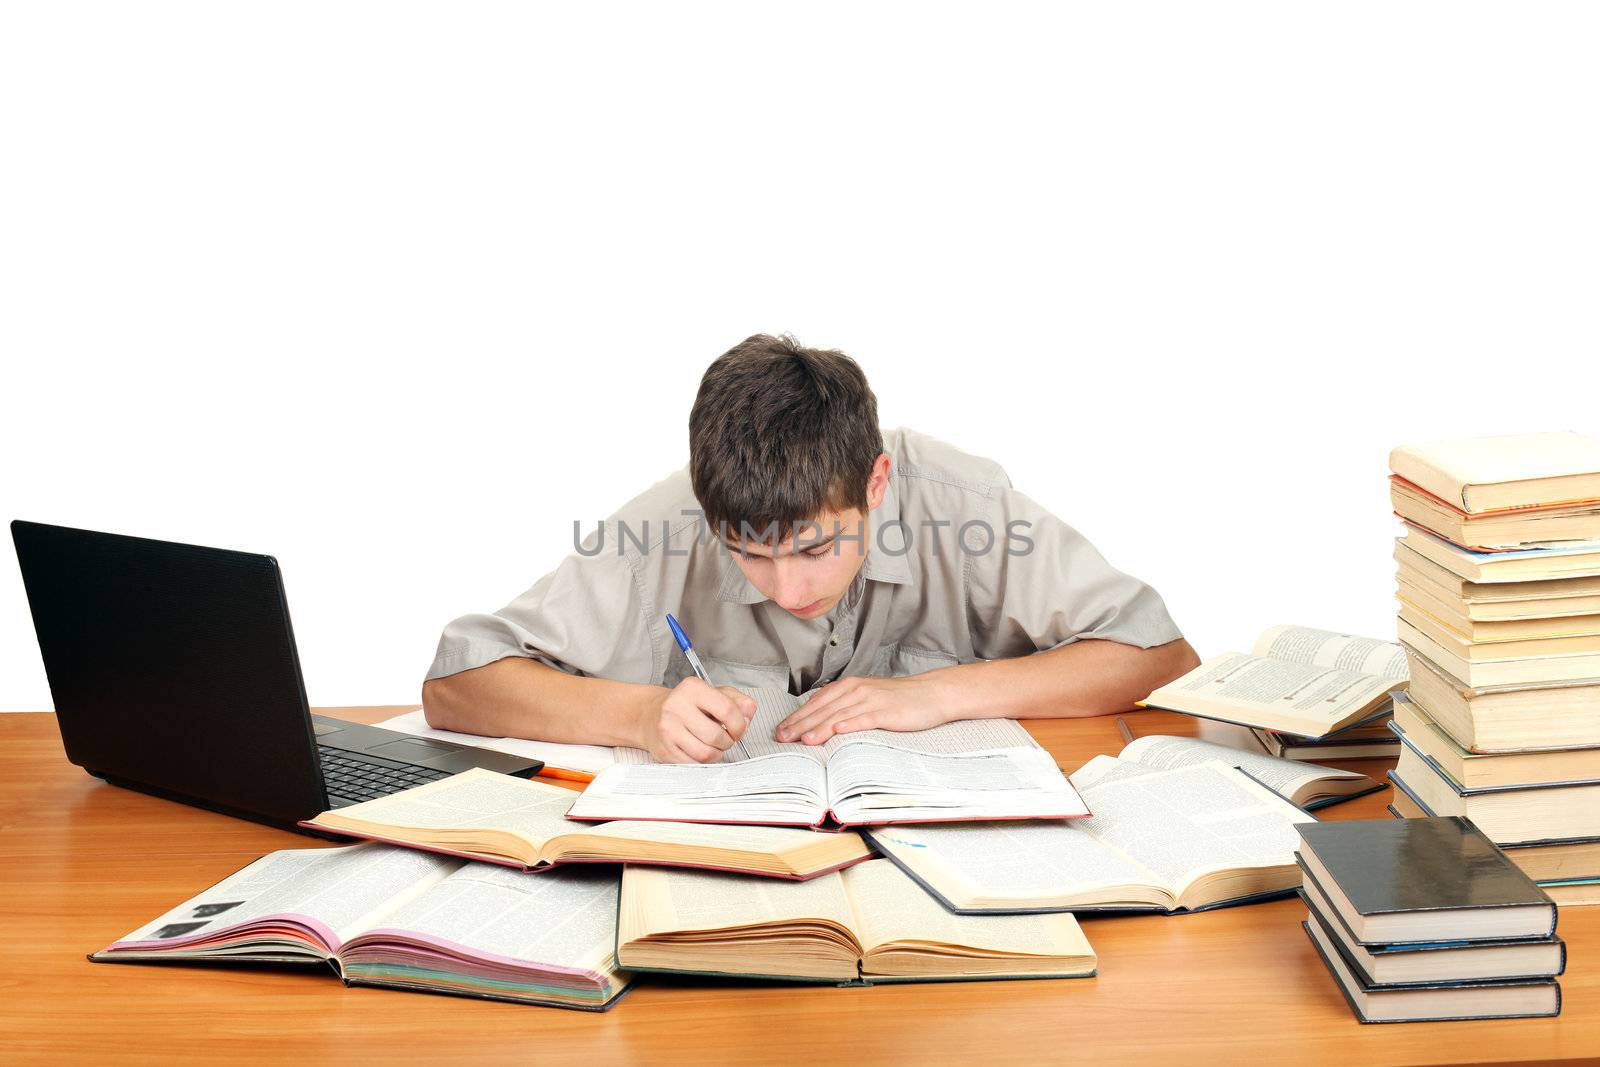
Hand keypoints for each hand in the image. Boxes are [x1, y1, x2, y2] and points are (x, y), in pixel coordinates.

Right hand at [642, 678, 755, 763]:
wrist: (651, 715)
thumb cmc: (688, 705)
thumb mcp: (715, 694)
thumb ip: (738, 701)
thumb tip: (749, 715)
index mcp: (693, 688)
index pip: (727, 710)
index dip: (739, 725)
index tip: (739, 730)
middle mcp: (676, 706)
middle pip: (716, 736)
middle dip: (728, 742)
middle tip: (725, 739)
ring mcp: (667, 729)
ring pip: (705, 754)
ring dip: (717, 754)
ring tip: (714, 746)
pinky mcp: (663, 749)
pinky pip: (693, 764)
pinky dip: (703, 762)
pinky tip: (700, 751)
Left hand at [775, 673, 956, 744]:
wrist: (930, 693)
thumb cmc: (898, 698)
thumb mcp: (867, 696)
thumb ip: (844, 704)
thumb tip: (820, 717)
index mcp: (849, 686)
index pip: (816, 702)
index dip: (797, 716)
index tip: (780, 729)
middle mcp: (856, 690)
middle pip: (823, 709)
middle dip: (800, 724)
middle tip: (782, 738)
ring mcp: (871, 700)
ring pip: (839, 714)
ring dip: (819, 726)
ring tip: (802, 739)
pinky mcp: (886, 711)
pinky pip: (864, 718)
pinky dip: (850, 723)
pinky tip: (837, 731)